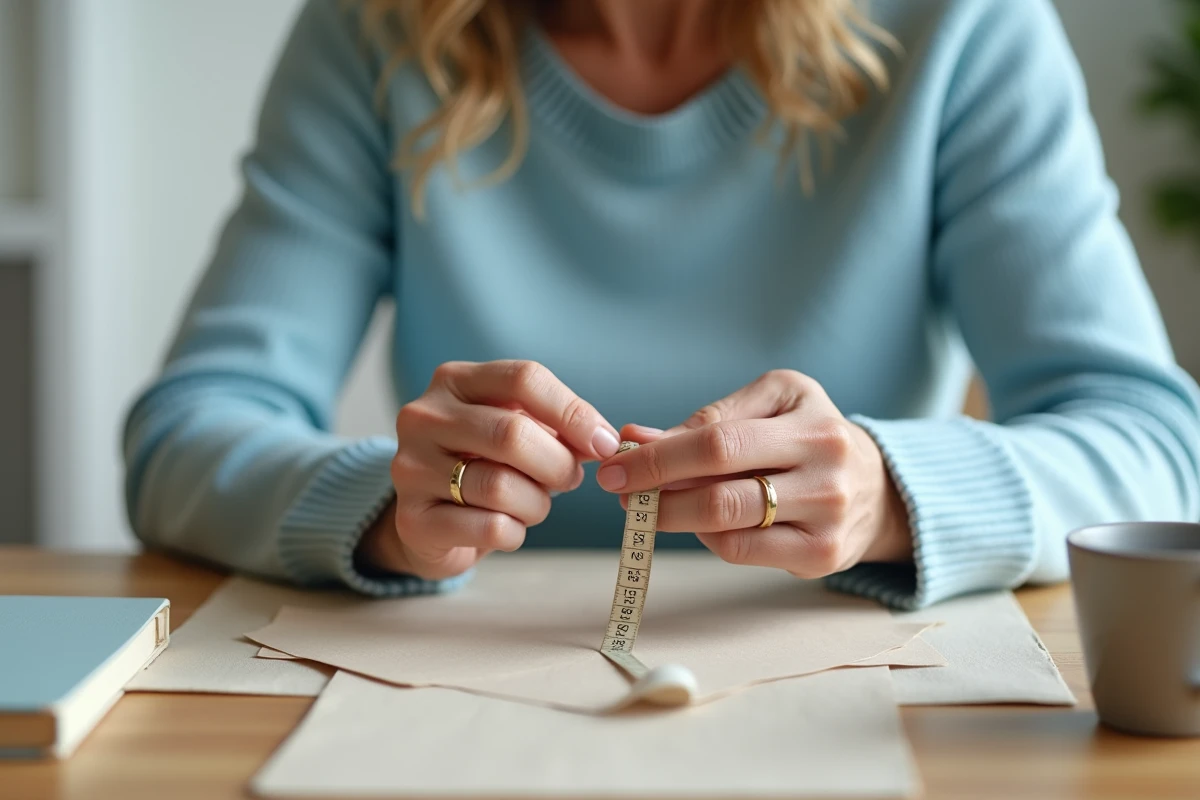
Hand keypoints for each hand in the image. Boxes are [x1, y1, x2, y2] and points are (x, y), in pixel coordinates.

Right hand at [357, 360, 619, 579]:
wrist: (430, 521)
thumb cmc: (484, 466)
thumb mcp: (517, 431)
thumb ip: (556, 428)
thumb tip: (602, 441)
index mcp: (454, 381)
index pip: (523, 378)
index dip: (573, 412)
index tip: (603, 442)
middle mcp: (424, 417)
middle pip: (513, 433)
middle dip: (558, 463)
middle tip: (571, 479)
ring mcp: (411, 468)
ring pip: (501, 486)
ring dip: (537, 503)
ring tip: (535, 505)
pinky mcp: (413, 520)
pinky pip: (489, 528)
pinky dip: (515, 532)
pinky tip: (509, 527)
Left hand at [596, 370, 911, 577]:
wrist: (880, 488)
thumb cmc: (809, 436)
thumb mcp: (771, 404)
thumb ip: (707, 418)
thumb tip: (635, 439)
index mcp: (808, 415)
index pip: (716, 440)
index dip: (658, 456)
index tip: (614, 463)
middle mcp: (826, 463)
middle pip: (718, 485)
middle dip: (654, 490)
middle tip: (619, 492)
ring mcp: (827, 514)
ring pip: (725, 523)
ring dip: (672, 516)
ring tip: (650, 506)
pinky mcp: (821, 555)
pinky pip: (741, 550)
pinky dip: (706, 537)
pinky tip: (698, 523)